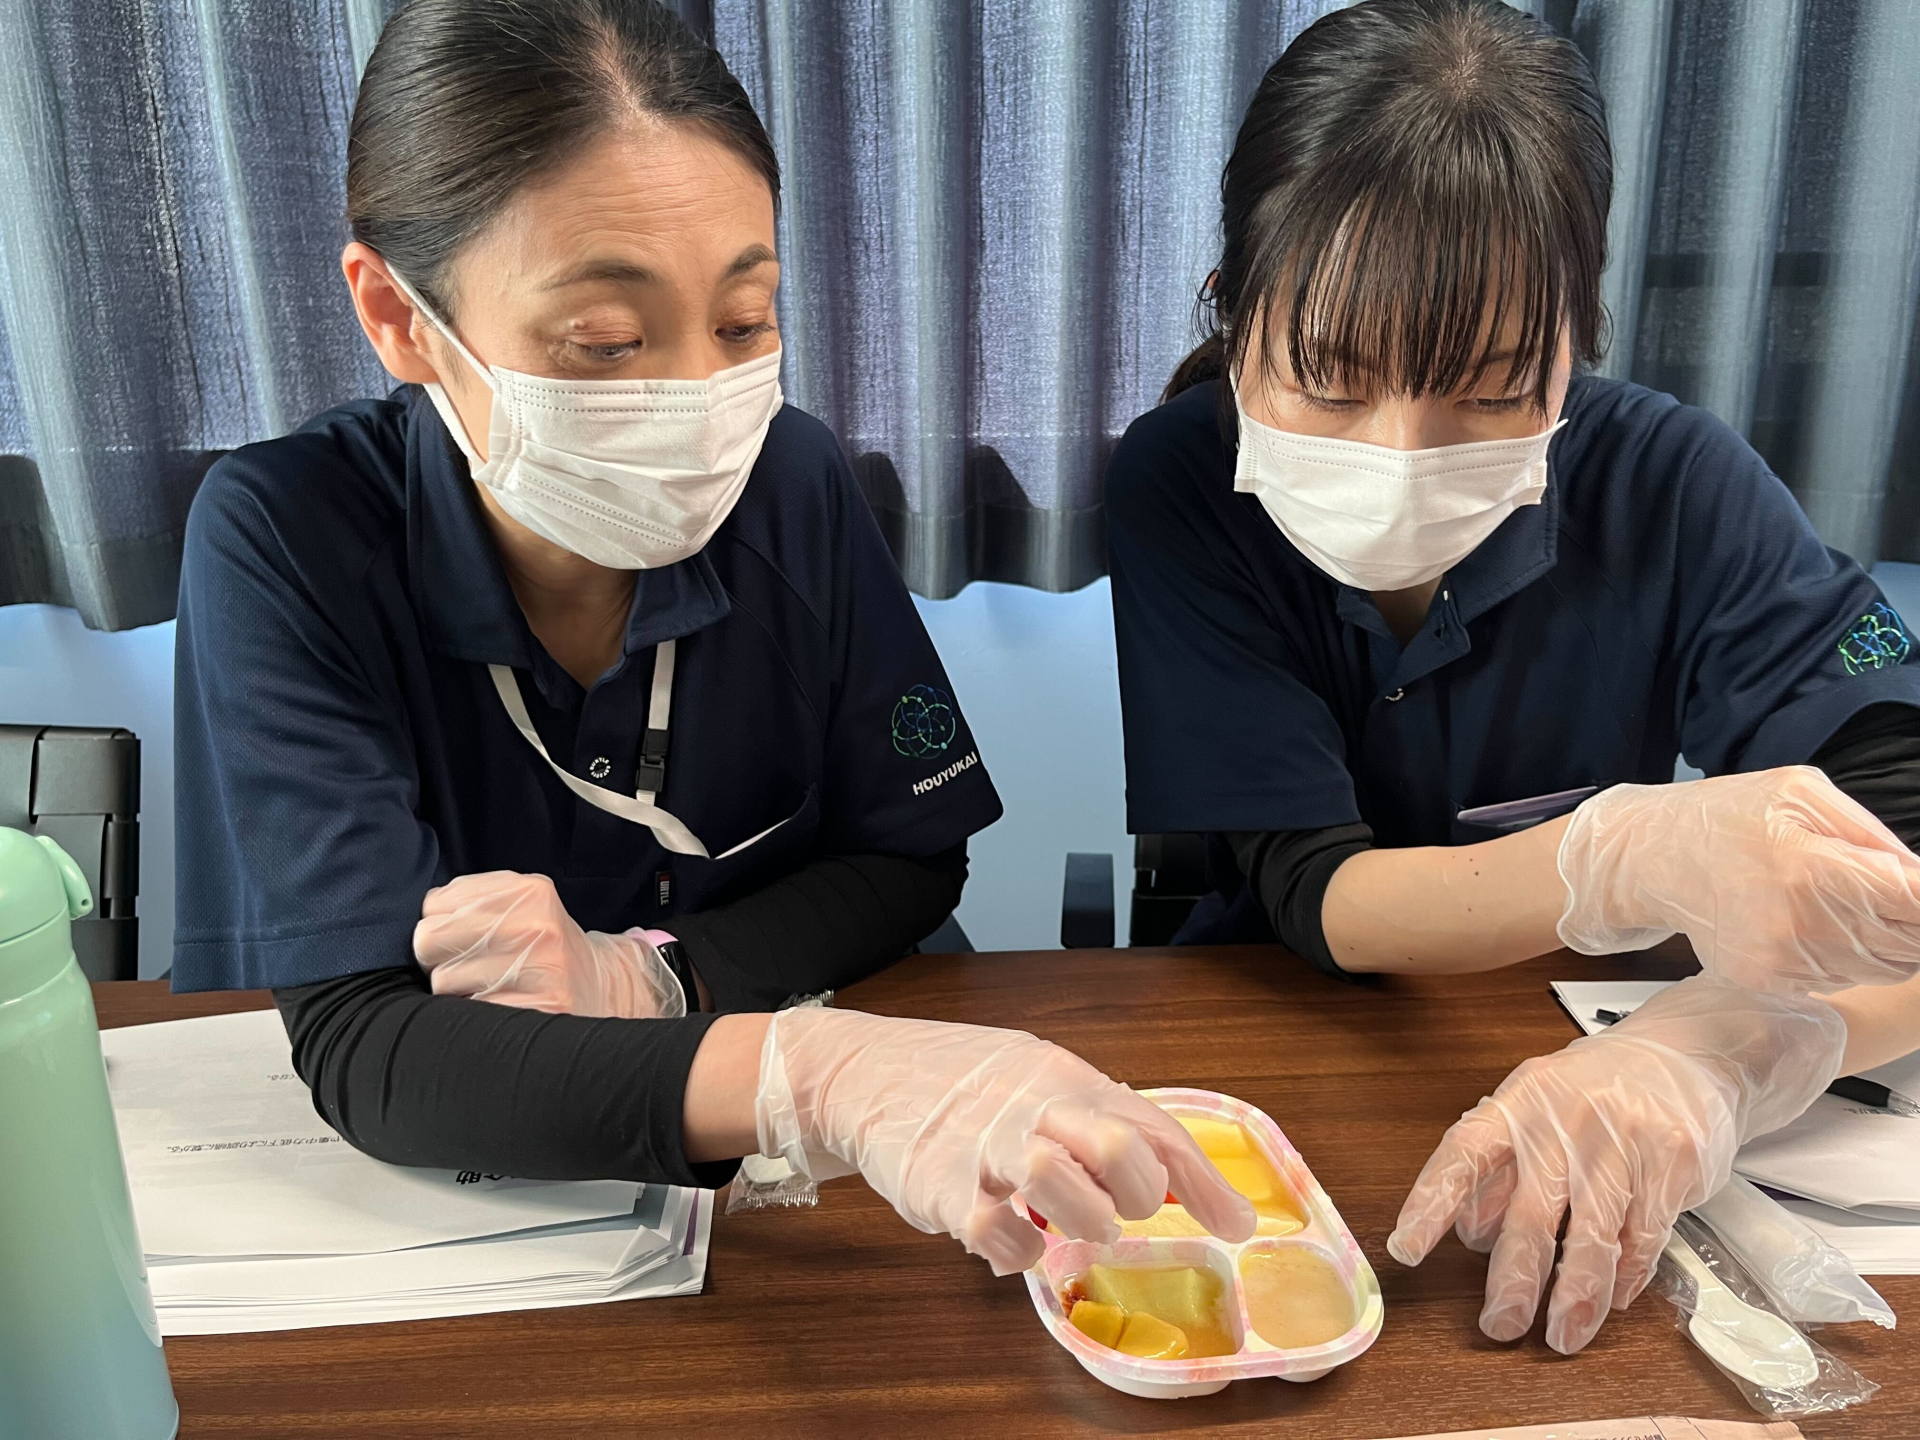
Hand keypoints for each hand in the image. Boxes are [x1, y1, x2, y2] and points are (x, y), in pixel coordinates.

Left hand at [413, 871, 685, 1018]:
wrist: (604, 988)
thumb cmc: (545, 947)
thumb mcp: (523, 906)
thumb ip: (473, 898)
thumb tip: (423, 915)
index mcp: (530, 891)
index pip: (434, 904)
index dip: (438, 925)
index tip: (461, 938)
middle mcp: (536, 925)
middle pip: (430, 940)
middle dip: (438, 958)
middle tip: (466, 967)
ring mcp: (541, 968)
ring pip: (443, 981)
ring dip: (454, 992)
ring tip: (486, 988)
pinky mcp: (541, 1008)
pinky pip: (469, 1011)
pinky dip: (474, 1015)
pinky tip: (498, 1009)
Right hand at [754, 1006, 1257, 1273]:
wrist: (866, 1072)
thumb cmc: (966, 1085)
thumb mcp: (1042, 1083)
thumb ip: (1103, 1123)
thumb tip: (1177, 1178)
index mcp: (1067, 1081)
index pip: (1153, 1127)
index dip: (1203, 1182)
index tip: (1237, 1224)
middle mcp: (1032, 1107)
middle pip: (1115, 1143)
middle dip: (1137, 1191)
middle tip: (1125, 1209)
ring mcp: (985, 1147)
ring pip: (1056, 1179)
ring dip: (1081, 1220)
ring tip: (1071, 1227)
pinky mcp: (940, 1185)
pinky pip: (993, 1229)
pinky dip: (1017, 1250)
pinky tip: (1017, 1243)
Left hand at [1386, 976, 1844, 1353]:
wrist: (1691, 1052)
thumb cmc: (1597, 1090)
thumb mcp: (1536, 1108)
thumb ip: (1503, 1166)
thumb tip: (1468, 1232)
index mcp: (1520, 1101)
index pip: (1463, 1152)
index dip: (1431, 1201)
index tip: (1406, 1248)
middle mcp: (1566, 1118)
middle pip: (1532, 1212)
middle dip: (1514, 1280)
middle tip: (1498, 1326)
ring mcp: (1623, 1139)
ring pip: (1594, 1235)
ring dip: (1576, 1296)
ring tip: (1562, 1336)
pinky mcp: (1673, 1162)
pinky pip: (1644, 1235)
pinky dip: (1626, 1276)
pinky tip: (1612, 1300)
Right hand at [1558, 766, 1919, 990]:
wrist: (1651, 856)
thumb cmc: (1725, 816)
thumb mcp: (1799, 791)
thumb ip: (1867, 833)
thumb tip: (1915, 876)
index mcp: (1807, 866)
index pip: (1911, 902)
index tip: (1918, 890)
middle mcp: (1794, 924)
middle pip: (1904, 944)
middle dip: (1911, 922)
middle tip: (1888, 894)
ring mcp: (1778, 960)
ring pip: (1877, 968)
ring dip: (1883, 941)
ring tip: (1848, 904)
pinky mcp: (1765, 980)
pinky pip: (1838, 979)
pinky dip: (1844, 956)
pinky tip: (1815, 923)